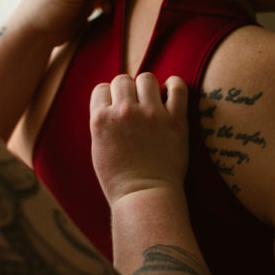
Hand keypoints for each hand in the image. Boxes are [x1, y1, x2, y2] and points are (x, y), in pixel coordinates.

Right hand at [90, 73, 188, 206]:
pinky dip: (174, 85)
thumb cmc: (119, 179)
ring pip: (147, 78)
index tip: (115, 107)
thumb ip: (102, 122)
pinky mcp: (175, 120)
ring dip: (148, 87)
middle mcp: (124, 112)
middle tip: (133, 106)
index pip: (102, 88)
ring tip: (151, 101)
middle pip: (122, 80)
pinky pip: (178, 87)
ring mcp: (150, 114)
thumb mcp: (97, 148)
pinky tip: (171, 92)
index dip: (109, 96)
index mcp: (101, 119)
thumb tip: (112, 103)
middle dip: (127, 91)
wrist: (144, 196)